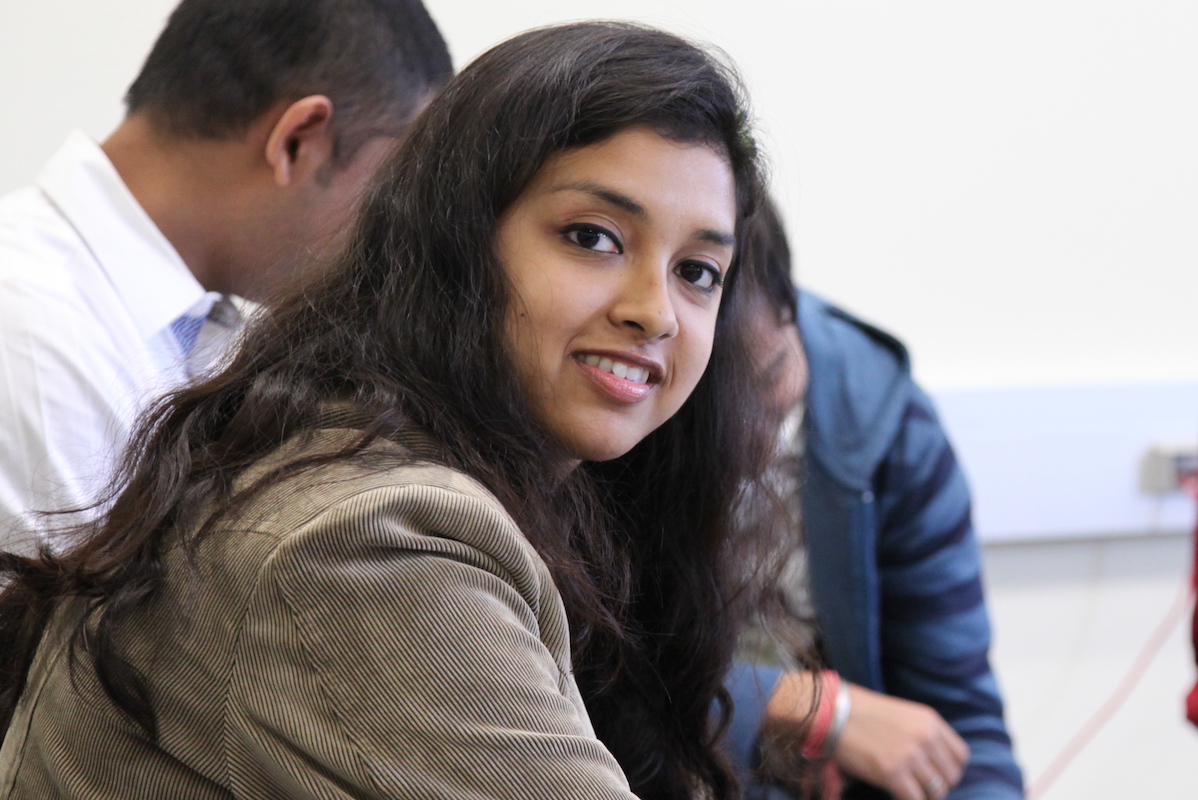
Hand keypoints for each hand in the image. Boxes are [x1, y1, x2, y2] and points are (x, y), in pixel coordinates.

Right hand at [832, 684, 968, 799]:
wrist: (832, 712)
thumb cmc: (861, 712)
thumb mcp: (902, 715)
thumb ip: (922, 734)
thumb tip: (932, 762)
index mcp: (930, 721)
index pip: (961, 755)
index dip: (950, 769)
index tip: (935, 774)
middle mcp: (926, 737)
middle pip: (950, 776)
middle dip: (937, 786)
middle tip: (918, 786)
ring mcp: (911, 756)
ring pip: (936, 791)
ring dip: (922, 795)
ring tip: (905, 790)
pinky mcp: (893, 773)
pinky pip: (915, 799)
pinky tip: (895, 793)